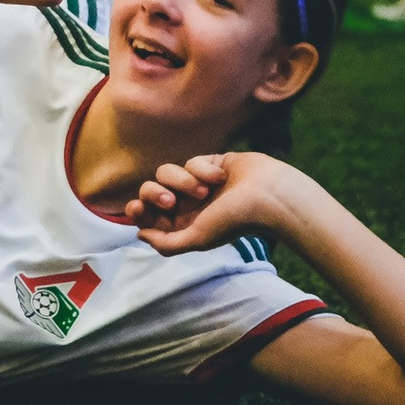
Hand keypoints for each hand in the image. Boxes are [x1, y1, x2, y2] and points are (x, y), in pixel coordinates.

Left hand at [123, 151, 305, 254]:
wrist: (267, 196)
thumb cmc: (234, 221)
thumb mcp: (197, 239)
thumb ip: (166, 243)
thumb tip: (139, 234)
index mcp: (181, 224)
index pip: (147, 215)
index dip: (137, 210)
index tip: (137, 208)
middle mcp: (186, 204)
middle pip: (149, 190)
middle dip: (154, 193)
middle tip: (171, 201)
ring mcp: (196, 183)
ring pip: (166, 172)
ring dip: (182, 180)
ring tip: (205, 191)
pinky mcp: (209, 165)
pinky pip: (190, 161)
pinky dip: (203, 169)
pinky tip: (221, 177)